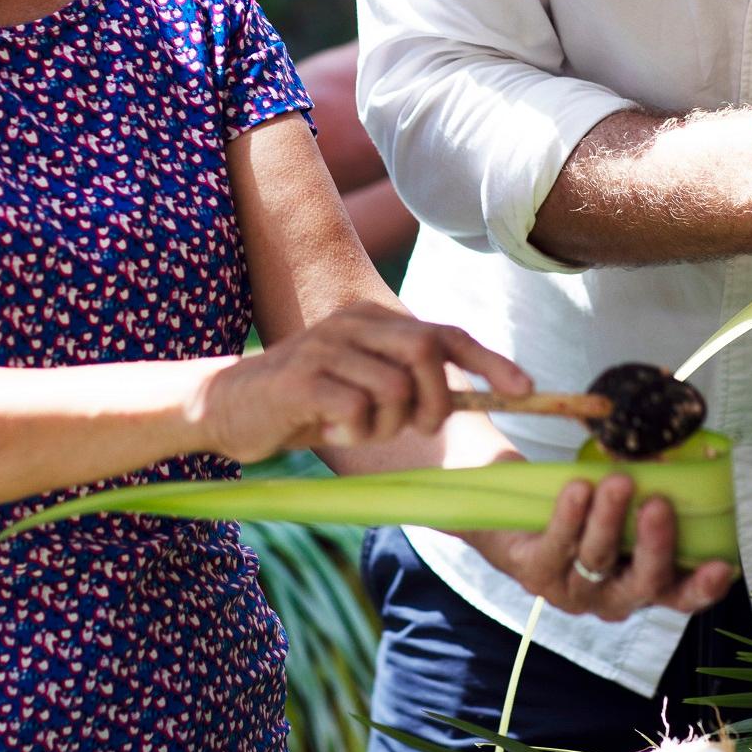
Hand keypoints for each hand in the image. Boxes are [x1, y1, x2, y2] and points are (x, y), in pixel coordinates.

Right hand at [198, 303, 529, 462]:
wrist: (226, 406)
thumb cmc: (305, 402)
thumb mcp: (363, 385)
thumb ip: (407, 382)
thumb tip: (467, 399)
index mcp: (373, 319)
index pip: (446, 334)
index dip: (490, 362)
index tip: (525, 390)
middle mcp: (352, 322)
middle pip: (427, 354)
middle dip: (436, 402)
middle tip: (416, 428)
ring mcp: (325, 346)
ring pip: (395, 389)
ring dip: (387, 426)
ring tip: (358, 429)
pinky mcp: (301, 379)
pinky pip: (356, 410)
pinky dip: (355, 433)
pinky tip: (330, 432)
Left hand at [472, 474, 735, 619]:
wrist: (513, 514)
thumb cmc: (585, 509)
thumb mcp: (623, 503)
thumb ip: (648, 491)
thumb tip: (672, 456)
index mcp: (644, 584)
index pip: (681, 596)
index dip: (703, 587)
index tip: (723, 565)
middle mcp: (613, 598)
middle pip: (643, 583)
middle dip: (655, 545)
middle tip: (659, 504)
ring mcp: (573, 591)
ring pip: (597, 560)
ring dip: (609, 519)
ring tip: (617, 481)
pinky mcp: (536, 575)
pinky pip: (557, 546)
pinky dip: (570, 516)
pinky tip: (578, 489)